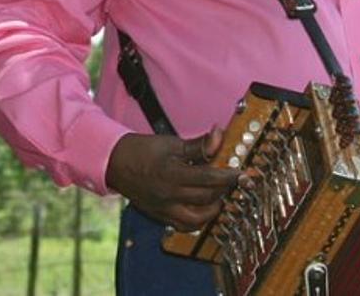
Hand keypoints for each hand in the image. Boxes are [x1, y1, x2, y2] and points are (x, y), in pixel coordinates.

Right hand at [105, 128, 239, 231]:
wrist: (115, 164)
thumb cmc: (144, 150)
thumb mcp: (172, 143)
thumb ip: (198, 144)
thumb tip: (219, 134)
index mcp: (173, 174)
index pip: (210, 178)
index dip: (230, 176)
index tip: (244, 174)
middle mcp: (169, 195)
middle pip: (207, 198)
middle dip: (225, 190)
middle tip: (234, 181)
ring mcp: (165, 208)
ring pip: (199, 217)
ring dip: (214, 207)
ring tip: (219, 195)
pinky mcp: (160, 216)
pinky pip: (185, 225)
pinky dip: (198, 219)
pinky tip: (204, 208)